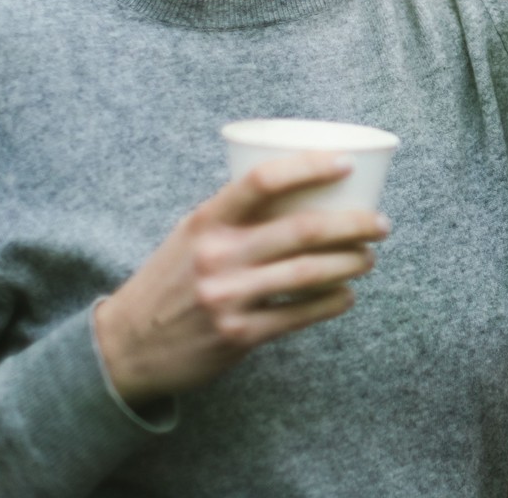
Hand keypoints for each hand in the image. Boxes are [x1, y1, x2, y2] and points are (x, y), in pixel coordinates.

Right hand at [93, 153, 388, 406]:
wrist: (126, 345)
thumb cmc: (173, 279)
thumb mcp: (193, 235)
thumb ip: (236, 215)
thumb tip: (301, 189)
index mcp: (207, 220)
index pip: (262, 179)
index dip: (309, 166)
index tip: (347, 162)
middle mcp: (217, 256)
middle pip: (303, 230)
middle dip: (354, 224)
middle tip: (381, 223)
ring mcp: (227, 297)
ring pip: (309, 273)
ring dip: (351, 263)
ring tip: (369, 258)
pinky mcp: (238, 335)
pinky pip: (300, 315)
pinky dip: (332, 303)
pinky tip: (346, 295)